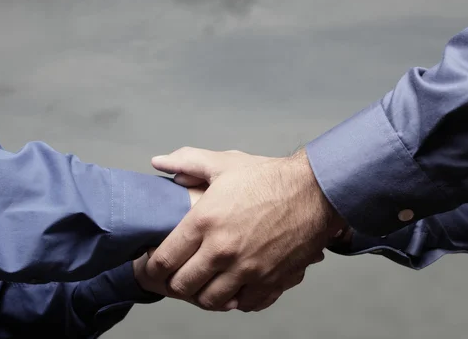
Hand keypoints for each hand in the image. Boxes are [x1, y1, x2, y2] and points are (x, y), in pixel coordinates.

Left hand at [146, 147, 344, 311]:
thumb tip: (159, 162)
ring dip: (202, 294)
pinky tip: (233, 285)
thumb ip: (186, 162)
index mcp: (205, 222)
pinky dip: (235, 300)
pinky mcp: (270, 281)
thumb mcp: (223, 163)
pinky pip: (244, 305)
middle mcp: (223, 251)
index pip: (164, 260)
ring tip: (203, 281)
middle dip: (173, 283)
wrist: (315, 191)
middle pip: (182, 286)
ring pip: (210, 301)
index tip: (154, 264)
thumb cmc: (268, 178)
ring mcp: (248, 270)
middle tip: (177, 274)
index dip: (152, 267)